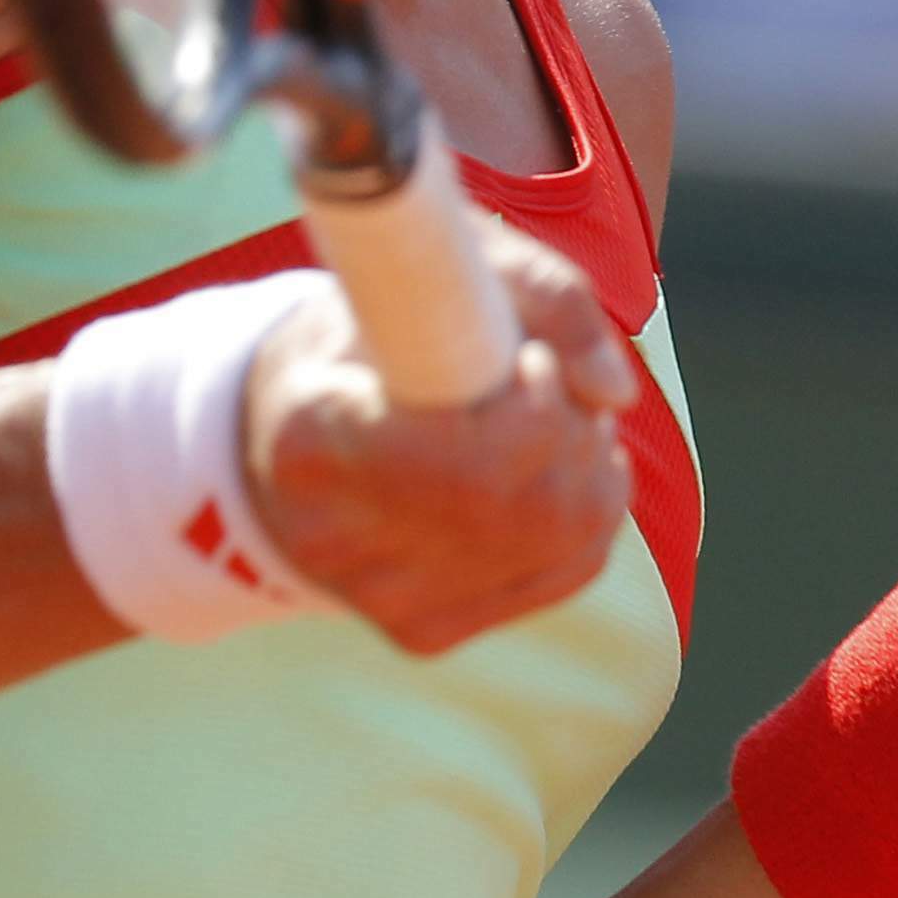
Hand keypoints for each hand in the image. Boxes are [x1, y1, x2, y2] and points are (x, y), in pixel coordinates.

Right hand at [243, 221, 635, 655]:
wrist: (280, 430)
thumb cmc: (365, 328)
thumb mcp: (429, 267)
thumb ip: (540, 292)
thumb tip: (616, 394)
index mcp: (312, 431)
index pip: (469, 459)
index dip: (535, 408)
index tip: (532, 360)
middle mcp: (332, 537)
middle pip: (523, 505)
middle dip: (575, 432)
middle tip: (555, 378)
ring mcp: (378, 598)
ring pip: (557, 542)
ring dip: (594, 470)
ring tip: (562, 418)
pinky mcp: (423, 630)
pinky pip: (560, 574)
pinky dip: (589, 515)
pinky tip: (560, 470)